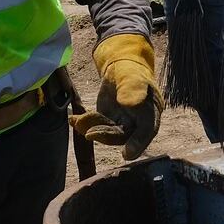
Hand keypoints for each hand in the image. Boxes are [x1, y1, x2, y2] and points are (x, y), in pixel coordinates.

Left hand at [73, 34, 163, 158]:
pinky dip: (84, 125)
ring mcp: (122, 123)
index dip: (138, 143)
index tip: (127, 154)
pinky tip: (73, 119)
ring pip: (108, 134)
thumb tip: (128, 104)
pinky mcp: (108, 122)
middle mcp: (137, 122)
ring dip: (92, 129)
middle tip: (90, 134)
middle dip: (106, 136)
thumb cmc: (131, 72)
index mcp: (150, 112)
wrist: (120, 68)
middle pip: (124, 136)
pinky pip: (97, 127)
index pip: (147, 130)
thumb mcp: (131, 77)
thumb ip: (132, 89)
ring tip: (78, 120)